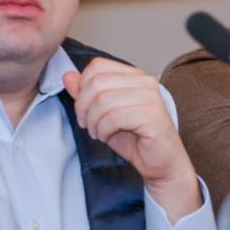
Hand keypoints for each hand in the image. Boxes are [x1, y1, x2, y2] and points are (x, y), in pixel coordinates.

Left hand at [64, 59, 200, 222]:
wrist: (161, 162)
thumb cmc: (136, 140)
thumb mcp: (104, 115)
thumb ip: (86, 95)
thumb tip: (68, 77)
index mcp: (134, 76)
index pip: (98, 66)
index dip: (82, 87)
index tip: (84, 109)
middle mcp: (145, 81)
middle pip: (97, 83)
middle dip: (83, 107)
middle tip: (88, 125)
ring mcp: (150, 97)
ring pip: (103, 100)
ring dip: (94, 122)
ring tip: (99, 133)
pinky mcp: (152, 115)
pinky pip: (115, 117)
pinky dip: (104, 130)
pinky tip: (108, 137)